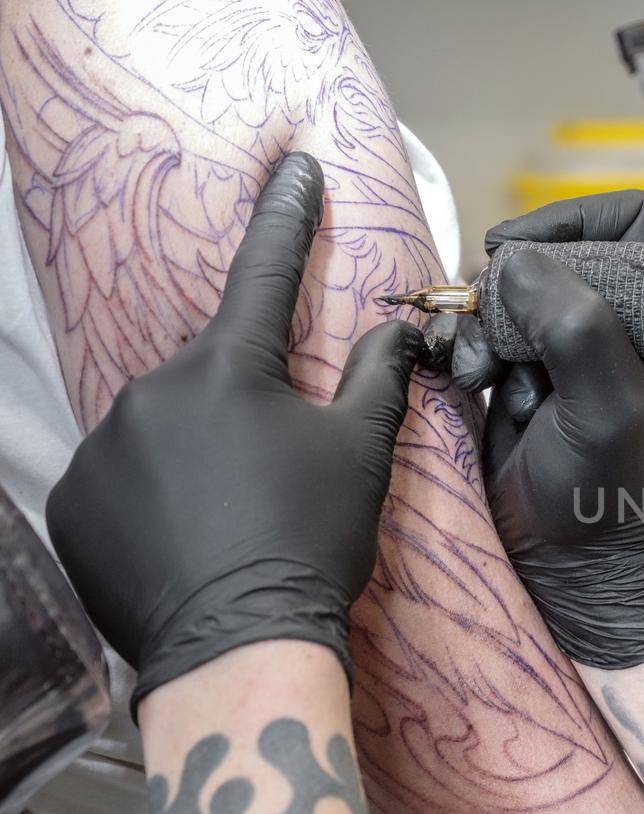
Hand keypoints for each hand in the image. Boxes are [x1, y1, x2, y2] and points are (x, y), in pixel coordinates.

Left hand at [46, 152, 424, 717]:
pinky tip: (188, 535)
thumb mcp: (363, 454)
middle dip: (245, 399)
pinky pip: (120, 474)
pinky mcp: (74, 498)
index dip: (286, 215)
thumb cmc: (312, 542)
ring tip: (234, 515)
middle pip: (211, 369)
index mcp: (230, 367)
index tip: (295, 165)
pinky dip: (153, 491)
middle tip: (279, 466)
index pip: (265, 271)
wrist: (238, 648)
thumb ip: (380, 376)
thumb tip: (399, 327)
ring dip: (198, 447)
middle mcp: (152, 389)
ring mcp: (102, 444)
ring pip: (163, 421)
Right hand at [460, 191, 643, 667]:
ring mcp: (567, 340)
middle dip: (518, 288)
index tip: (530, 253)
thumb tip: (514, 262)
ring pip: (508, 284)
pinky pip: (480, 322)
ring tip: (492, 379)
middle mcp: (621, 319)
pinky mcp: (520, 365)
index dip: (579, 223)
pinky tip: (475, 385)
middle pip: (554, 248)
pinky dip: (468, 344)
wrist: (569, 557)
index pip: (630, 221)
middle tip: (508, 343)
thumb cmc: (608, 488)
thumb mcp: (607, 404)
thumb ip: (575, 324)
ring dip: (488, 324)